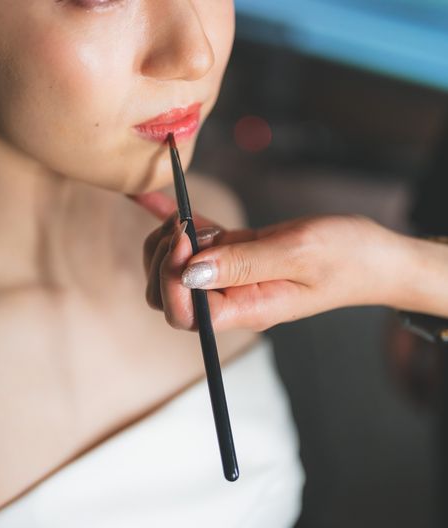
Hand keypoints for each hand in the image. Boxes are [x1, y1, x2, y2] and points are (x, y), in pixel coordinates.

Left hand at [130, 191, 411, 331]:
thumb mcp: (299, 253)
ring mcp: (230, 280)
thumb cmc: (348, 258)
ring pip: (173, 271)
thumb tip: (189, 272)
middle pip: (167, 296)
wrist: (373, 257)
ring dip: (169, 241)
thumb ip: (242, 263)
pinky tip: (167, 204)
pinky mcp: (234, 258)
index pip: (184, 314)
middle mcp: (231, 300)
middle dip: (162, 259)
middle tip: (185, 226)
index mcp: (245, 309)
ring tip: (192, 219)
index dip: (171, 278)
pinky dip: (178, 226)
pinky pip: (194, 247)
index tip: (185, 238)